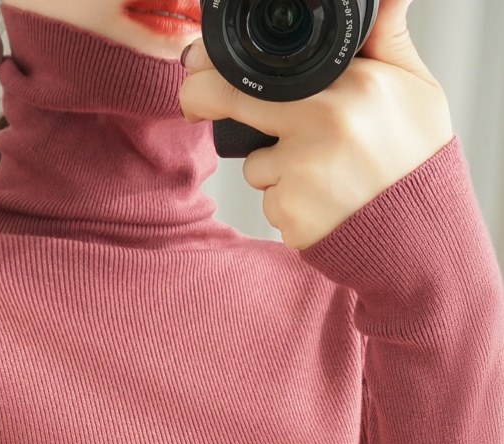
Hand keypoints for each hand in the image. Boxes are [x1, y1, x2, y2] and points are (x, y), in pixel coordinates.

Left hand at [178, 0, 453, 249]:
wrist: (422, 233)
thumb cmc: (417, 159)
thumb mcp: (415, 87)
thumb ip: (388, 37)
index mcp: (350, 85)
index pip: (261, 67)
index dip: (216, 65)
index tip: (198, 64)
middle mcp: (322, 125)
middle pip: (229, 103)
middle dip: (200, 100)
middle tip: (195, 105)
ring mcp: (302, 173)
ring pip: (254, 164)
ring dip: (273, 167)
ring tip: (322, 172)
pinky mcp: (291, 215)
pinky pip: (269, 200)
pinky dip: (287, 202)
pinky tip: (322, 201)